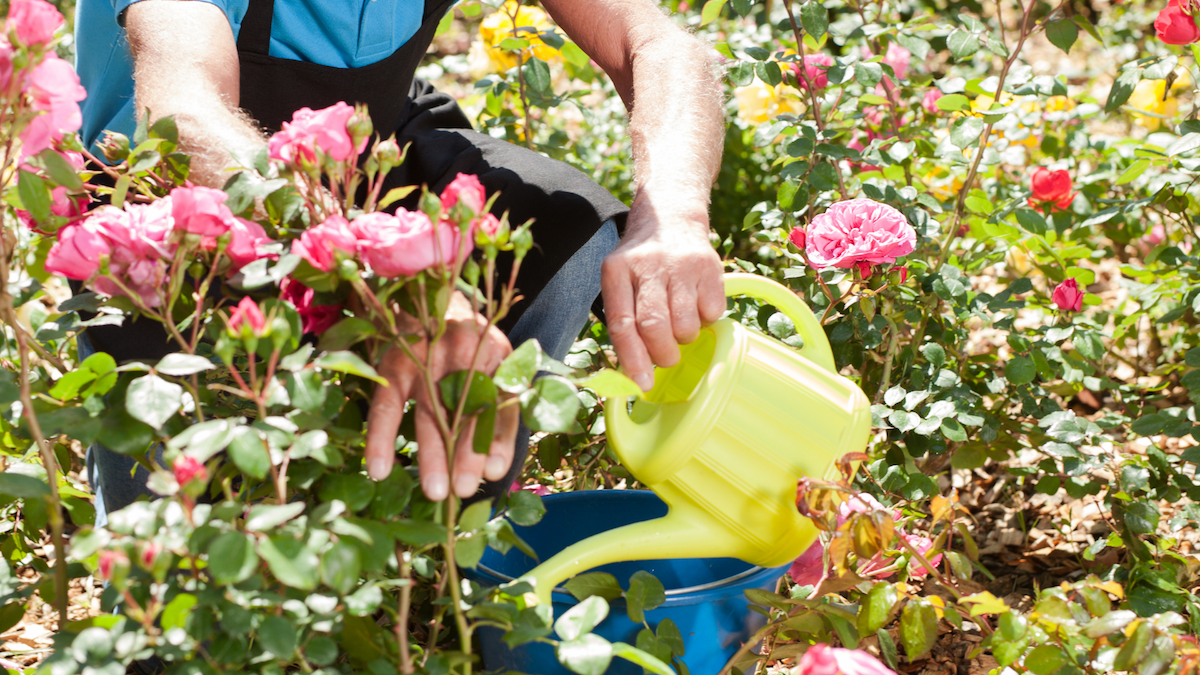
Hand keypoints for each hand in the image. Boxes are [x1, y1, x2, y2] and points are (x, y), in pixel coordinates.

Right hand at [364, 293, 519, 500]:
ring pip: (430, 412)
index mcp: (494, 353)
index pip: (500, 402)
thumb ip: (498, 404)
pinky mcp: (394, 363)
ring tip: (435, 492)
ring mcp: (426, 356)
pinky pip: (386, 405)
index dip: (498, 438)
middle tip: (464, 490)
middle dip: (466, 453)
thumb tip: (495, 465)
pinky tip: (379, 469)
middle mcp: (463, 350)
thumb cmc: (466, 344)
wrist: (427, 298)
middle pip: (467, 410)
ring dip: (433, 454)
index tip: (496, 471)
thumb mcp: (491, 363)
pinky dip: (381, 438)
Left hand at [601, 206, 724, 390]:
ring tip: (680, 323)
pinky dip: (705, 320)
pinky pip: (712, 313)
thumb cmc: (641, 265)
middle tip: (666, 357)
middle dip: (663, 354)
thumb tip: (634, 373)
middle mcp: (647, 265)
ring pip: (685, 325)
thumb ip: (623, 320)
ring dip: (685, 338)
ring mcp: (680, 265)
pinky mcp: (709, 266)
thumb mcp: (620, 281)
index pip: (622, 323)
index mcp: (616, 271)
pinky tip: (696, 304)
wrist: (671, 219)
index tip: (642, 384)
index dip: (632, 359)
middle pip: (654, 327)